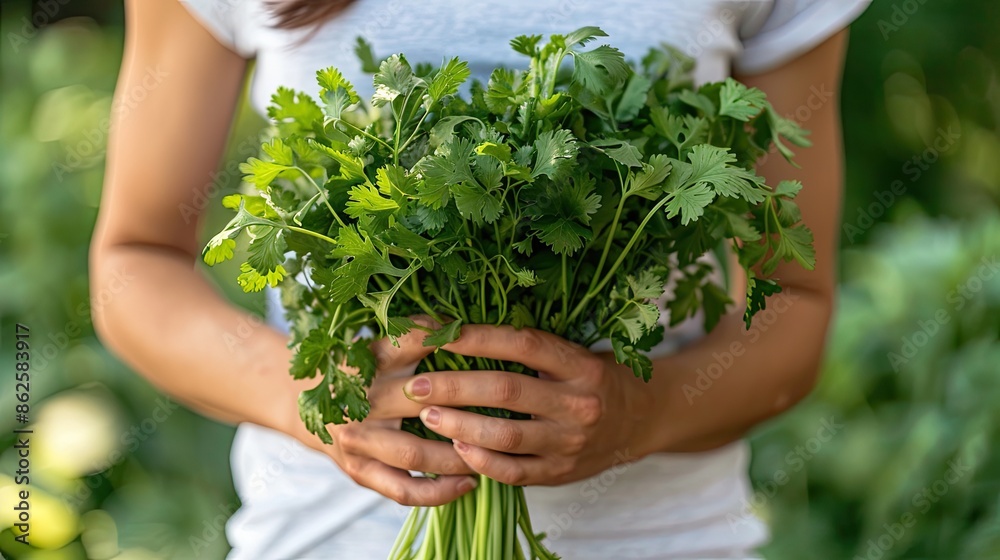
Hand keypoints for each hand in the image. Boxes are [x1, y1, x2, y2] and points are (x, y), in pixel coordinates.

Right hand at [290, 322, 477, 506]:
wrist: (301, 397)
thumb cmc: (358, 365)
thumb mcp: (379, 341)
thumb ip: (416, 335)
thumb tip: (466, 323)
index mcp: (371, 359)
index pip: (410, 341)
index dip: (447, 339)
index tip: (484, 342)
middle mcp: (363, 397)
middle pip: (422, 402)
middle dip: (466, 408)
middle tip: (507, 413)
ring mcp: (358, 438)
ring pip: (416, 452)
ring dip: (459, 455)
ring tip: (492, 454)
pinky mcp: (359, 469)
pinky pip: (403, 488)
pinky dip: (438, 492)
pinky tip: (468, 483)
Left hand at [402, 325, 657, 485]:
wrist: (640, 421)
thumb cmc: (593, 378)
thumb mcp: (574, 353)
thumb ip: (531, 347)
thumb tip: (462, 328)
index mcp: (579, 364)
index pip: (521, 344)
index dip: (476, 338)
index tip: (438, 335)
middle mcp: (578, 402)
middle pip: (506, 391)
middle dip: (454, 387)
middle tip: (416, 385)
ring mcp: (570, 442)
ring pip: (506, 436)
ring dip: (460, 426)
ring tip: (427, 416)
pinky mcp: (561, 473)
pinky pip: (515, 472)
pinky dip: (483, 462)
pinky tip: (457, 450)